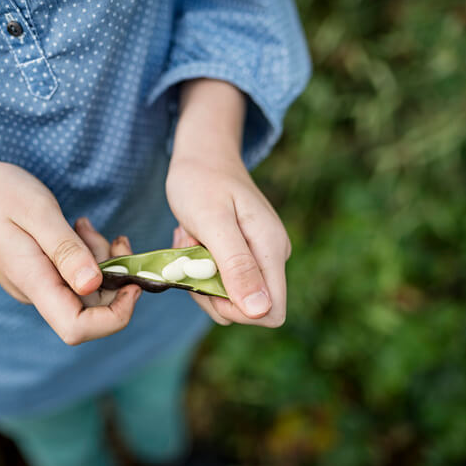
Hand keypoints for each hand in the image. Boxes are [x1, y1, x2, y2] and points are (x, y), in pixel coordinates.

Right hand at [0, 154, 140, 344]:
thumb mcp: (36, 212)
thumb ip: (65, 250)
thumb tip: (93, 285)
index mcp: (34, 282)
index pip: (77, 329)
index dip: (114, 315)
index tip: (132, 282)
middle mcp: (37, 292)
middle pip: (92, 308)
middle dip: (114, 276)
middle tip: (112, 238)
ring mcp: (39, 284)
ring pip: (88, 288)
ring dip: (101, 259)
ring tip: (84, 226)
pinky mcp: (42, 273)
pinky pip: (77, 274)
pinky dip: (88, 254)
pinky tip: (78, 229)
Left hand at [166, 79, 289, 326]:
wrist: (203, 152)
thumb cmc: (202, 180)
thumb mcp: (212, 222)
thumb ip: (236, 266)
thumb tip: (260, 311)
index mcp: (272, 249)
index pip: (271, 313)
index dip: (234, 310)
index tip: (204, 279)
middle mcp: (273, 255)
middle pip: (249, 309)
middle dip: (211, 290)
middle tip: (191, 252)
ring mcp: (261, 254)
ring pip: (231, 296)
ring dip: (201, 277)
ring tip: (191, 240)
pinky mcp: (246, 253)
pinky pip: (223, 278)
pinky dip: (202, 266)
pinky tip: (194, 238)